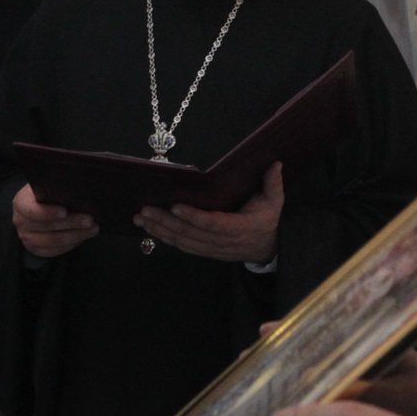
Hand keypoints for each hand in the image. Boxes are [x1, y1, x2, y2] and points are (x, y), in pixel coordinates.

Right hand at [13, 182, 96, 257]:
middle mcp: (21, 222)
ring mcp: (28, 237)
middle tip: (89, 219)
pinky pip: (55, 250)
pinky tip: (83, 236)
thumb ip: (56, 187)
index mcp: (21, 203)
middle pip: (47, 227)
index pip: (32, 210)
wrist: (36, 207)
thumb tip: (77, 188)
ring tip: (92, 228)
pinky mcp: (36, 249)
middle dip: (72, 223)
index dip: (48, 212)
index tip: (64, 212)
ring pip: (53, 241)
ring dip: (76, 235)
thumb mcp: (46, 186)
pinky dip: (72, 244)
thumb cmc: (45, 195)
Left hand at [135, 161, 282, 262]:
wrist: (267, 247)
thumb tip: (275, 163)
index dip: (194, 217)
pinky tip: (151, 229)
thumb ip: (273, 183)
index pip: (213, 224)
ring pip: (183, 242)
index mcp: (240, 228)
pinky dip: (165, 239)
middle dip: (166, 222)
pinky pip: (183, 247)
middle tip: (145, 210)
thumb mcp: (275, 201)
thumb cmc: (267, 219)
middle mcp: (224, 242)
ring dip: (160, 231)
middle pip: (191, 234)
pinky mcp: (206, 252)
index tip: (176, 206)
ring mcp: (213, 249)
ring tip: (141, 218)